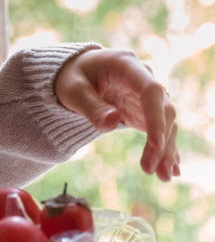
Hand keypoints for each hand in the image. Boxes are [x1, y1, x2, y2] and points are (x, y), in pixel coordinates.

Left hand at [54, 48, 179, 180]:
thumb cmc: (71, 77)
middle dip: (161, 140)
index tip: (155, 145)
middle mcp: (142, 76)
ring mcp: (145, 93)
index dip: (156, 117)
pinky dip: (165, 148)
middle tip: (151, 171)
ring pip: (166, 121)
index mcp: (125, 64)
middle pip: (162, 108)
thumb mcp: (73, 90)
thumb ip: (91, 106)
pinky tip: (171, 169)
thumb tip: (113, 121)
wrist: (73, 73)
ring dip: (166, 149)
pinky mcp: (144, 109)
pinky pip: (160, 128)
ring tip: (163, 177)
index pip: (150, 90)